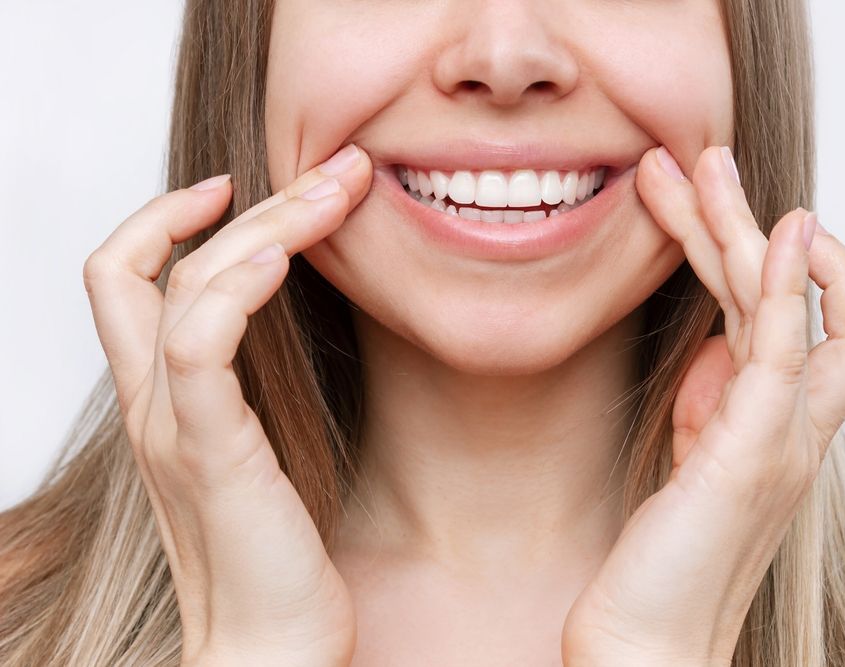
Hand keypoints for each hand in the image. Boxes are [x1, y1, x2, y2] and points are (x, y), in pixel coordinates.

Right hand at [82, 144, 371, 665]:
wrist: (270, 645)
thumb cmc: (276, 549)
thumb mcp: (260, 445)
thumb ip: (253, 389)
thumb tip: (293, 326)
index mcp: (164, 399)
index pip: (125, 278)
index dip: (166, 217)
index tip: (236, 186)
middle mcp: (153, 404)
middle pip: (160, 264)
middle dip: (251, 201)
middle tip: (333, 168)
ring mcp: (173, 426)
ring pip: (186, 286)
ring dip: (267, 224)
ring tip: (337, 192)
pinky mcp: (211, 453)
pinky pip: (200, 348)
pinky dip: (236, 290)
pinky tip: (285, 256)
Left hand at [561, 146, 844, 664]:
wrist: (647, 643)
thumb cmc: (665, 559)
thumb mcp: (692, 463)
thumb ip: (713, 402)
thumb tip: (714, 344)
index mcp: (773, 424)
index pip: (795, 318)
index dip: (766, 259)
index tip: (712, 216)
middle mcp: (792, 425)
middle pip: (797, 297)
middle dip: (746, 221)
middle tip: (703, 159)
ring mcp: (780, 438)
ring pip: (787, 306)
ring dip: (749, 228)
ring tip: (709, 165)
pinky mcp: (750, 453)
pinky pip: (786, 351)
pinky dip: (789, 285)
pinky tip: (777, 230)